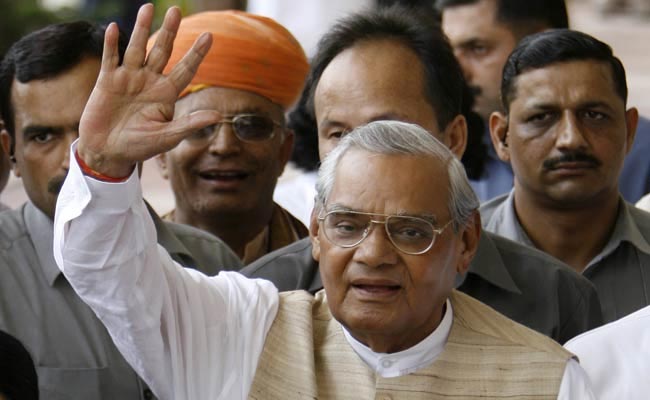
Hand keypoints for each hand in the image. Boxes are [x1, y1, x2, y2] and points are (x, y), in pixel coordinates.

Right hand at [77, 4, 219, 176]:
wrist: (108, 152)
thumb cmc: (140, 146)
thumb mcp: (168, 137)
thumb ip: (190, 124)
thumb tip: (219, 116)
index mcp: (166, 93)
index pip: (186, 69)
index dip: (197, 53)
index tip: (210, 35)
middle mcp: (149, 81)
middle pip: (162, 51)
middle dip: (169, 32)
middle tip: (176, 11)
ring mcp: (128, 78)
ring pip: (137, 49)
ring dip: (141, 29)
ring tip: (147, 7)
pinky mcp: (107, 81)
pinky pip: (110, 58)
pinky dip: (112, 44)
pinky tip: (116, 28)